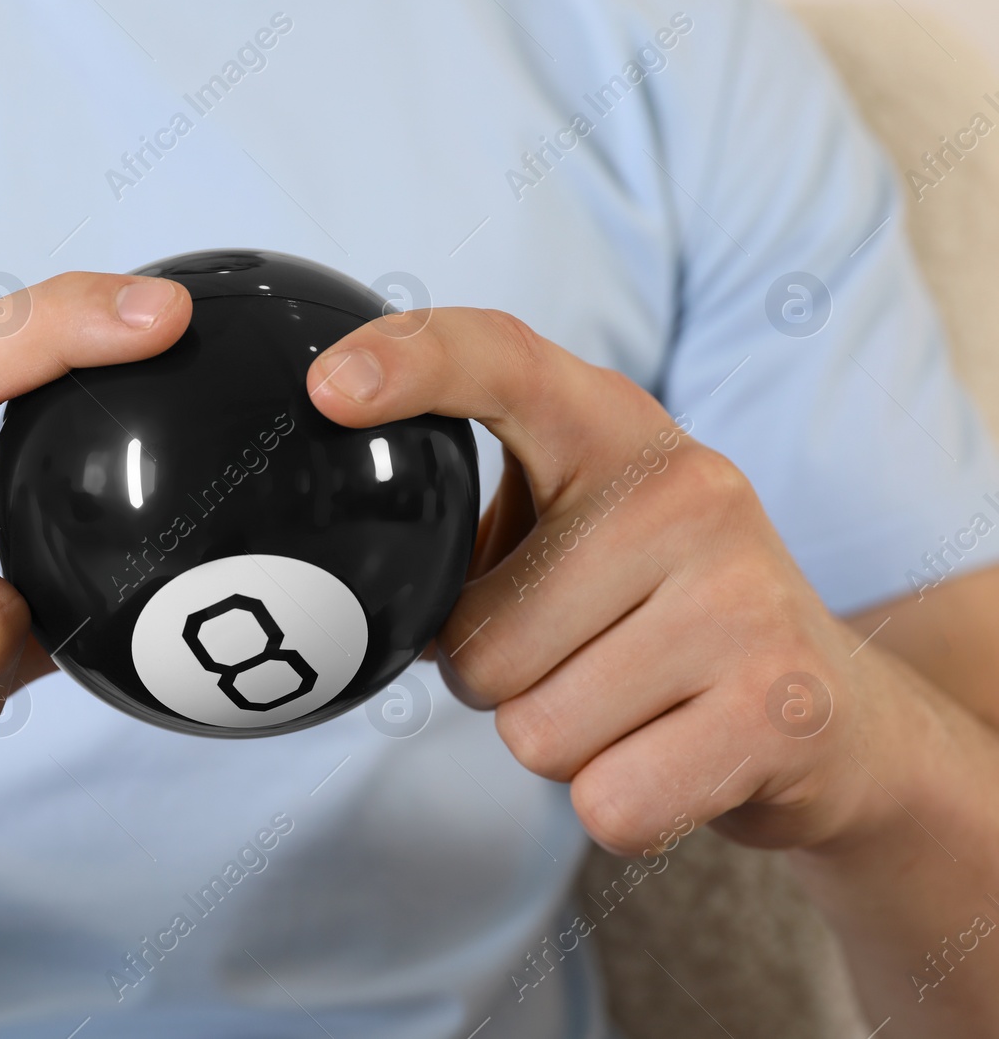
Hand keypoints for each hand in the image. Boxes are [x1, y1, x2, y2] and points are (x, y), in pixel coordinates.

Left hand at [307, 309, 899, 854]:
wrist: (838, 717)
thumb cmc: (661, 621)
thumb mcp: (578, 535)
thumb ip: (474, 529)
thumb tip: (351, 576)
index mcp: (617, 431)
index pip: (504, 362)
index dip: (412, 363)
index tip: (330, 388)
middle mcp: (687, 491)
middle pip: (477, 640)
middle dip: (501, 679)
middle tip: (586, 657)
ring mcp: (739, 596)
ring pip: (533, 730)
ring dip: (562, 743)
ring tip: (635, 703)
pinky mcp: (777, 707)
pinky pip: (605, 800)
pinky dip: (622, 805)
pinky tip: (676, 758)